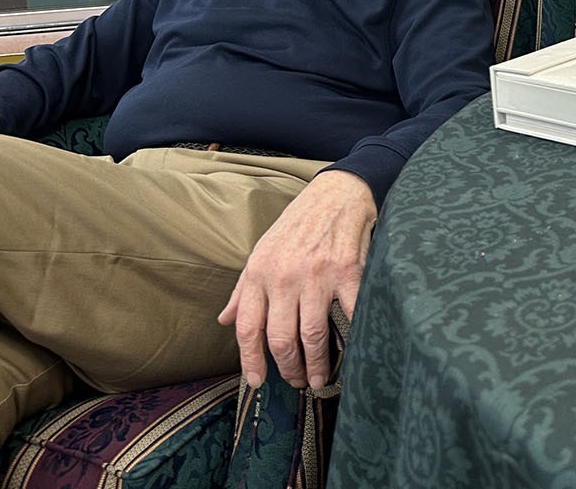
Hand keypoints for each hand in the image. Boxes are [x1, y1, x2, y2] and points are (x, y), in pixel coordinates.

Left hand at [217, 169, 376, 388]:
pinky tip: (351, 354)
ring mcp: (318, 275)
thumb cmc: (298, 225)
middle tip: (296, 382)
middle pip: (280, 339)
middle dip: (288, 368)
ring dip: (316, 365)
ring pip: (312, 335)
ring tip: (319, 378)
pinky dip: (352, 339)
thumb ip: (243, 290)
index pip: (247, 327)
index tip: (258, 381)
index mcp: (259, 273)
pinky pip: (349, 315)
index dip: (250, 360)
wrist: (336, 193)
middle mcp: (284, 276)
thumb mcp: (262, 252)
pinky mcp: (348, 271)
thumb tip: (224, 320)